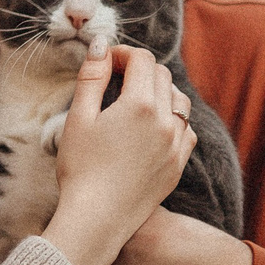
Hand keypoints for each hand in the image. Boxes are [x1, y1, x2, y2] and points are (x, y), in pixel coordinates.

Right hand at [41, 45, 195, 264]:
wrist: (96, 220)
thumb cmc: (81, 169)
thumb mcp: (79, 118)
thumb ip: (92, 76)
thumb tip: (101, 45)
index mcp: (140, 104)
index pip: (142, 60)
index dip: (121, 53)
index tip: (104, 63)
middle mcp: (165, 121)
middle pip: (162, 76)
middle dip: (139, 70)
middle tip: (113, 80)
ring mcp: (176, 144)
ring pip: (179, 101)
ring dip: (159, 92)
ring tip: (133, 102)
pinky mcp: (178, 165)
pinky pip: (185, 129)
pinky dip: (172, 120)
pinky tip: (151, 128)